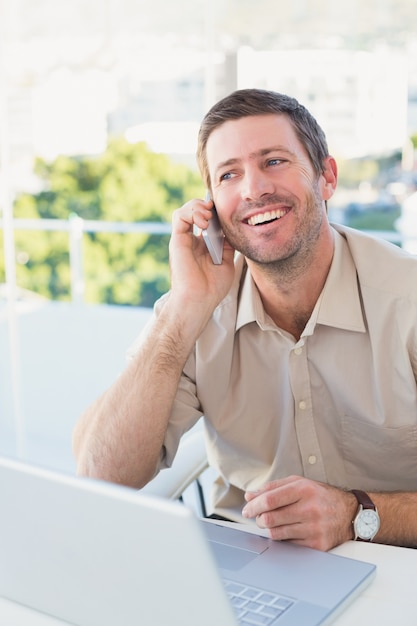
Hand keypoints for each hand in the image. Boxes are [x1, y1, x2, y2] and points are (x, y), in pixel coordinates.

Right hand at [169, 197, 234, 310]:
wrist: (199, 300)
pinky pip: (179, 216)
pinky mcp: (177, 240)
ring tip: (209, 216)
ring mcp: (184, 239)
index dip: (215, 211)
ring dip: (198, 207)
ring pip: (185, 210)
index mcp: (203, 245)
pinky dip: (191, 212)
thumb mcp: (227, 261)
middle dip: (207, 205)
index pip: (207, 219)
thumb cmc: (212, 287)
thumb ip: (228, 244)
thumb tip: (233, 227)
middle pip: (196, 211)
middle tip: (217, 210)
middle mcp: (192, 240)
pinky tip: (203, 222)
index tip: (228, 211)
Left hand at [242, 475, 356, 550]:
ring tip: (272, 523)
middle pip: (271, 518)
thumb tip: (250, 496)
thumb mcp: (299, 483)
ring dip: (269, 529)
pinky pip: (289, 544)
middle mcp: (310, 509)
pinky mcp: (318, 544)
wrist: (350, 513)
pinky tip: (287, 531)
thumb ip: (273, 488)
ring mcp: (314, 528)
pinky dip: (283, 538)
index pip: (270, 500)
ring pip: (277, 533)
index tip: (247, 509)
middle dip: (259, 519)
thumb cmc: (320, 496)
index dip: (254, 506)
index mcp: (304, 490)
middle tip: (258, 518)